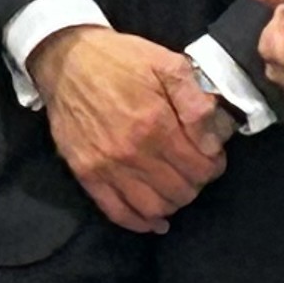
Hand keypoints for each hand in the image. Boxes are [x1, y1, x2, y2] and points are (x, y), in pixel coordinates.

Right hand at [29, 26, 228, 233]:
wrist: (69, 60)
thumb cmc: (122, 59)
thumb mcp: (168, 63)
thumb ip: (195, 102)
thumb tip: (214, 141)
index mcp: (158, 124)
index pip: (201, 168)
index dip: (214, 166)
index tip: (213, 158)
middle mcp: (133, 152)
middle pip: (180, 191)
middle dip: (196, 184)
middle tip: (196, 170)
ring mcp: (107, 167)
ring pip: (153, 208)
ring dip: (172, 204)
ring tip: (176, 187)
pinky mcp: (86, 175)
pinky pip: (117, 212)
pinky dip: (140, 223)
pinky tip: (154, 220)